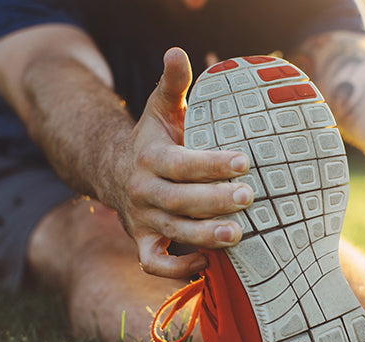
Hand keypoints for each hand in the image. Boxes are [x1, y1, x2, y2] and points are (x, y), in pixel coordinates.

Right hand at [106, 48, 253, 278]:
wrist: (115, 171)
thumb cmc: (153, 139)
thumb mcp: (161, 109)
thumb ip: (173, 84)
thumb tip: (177, 50)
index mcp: (150, 157)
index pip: (182, 163)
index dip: (212, 164)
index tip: (245, 161)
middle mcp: (144, 191)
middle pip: (179, 200)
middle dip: (214, 201)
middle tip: (249, 198)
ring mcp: (143, 219)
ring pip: (172, 232)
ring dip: (204, 237)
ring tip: (237, 234)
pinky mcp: (143, 242)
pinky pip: (154, 263)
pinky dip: (176, 268)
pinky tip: (206, 262)